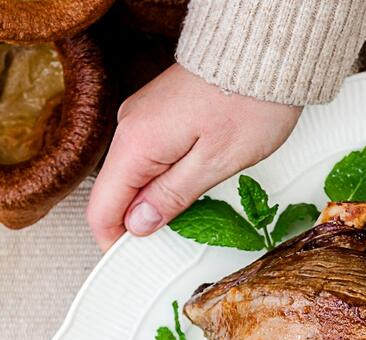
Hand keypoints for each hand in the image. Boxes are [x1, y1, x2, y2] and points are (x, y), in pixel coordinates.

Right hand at [87, 65, 301, 249]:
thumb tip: (139, 225)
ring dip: (157, 198)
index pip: (102, 209)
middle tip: (180, 236)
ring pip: (135, 175)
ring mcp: (143, 118)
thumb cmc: (249, 101)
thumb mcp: (215, 163)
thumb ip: (172, 197)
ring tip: (197, 205)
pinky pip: (150, 155)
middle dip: (140, 222)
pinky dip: (165, 175)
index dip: (116, 242)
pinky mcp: (159, 113)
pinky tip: (195, 179)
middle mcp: (130, 128)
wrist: (264, 50)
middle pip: (116, 193)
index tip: (138, 262)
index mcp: (136, 144)